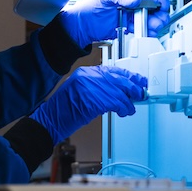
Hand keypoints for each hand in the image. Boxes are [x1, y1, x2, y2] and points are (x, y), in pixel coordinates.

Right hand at [30, 65, 147, 144]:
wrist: (51, 120)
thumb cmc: (63, 110)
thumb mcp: (80, 92)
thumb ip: (98, 88)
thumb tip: (118, 92)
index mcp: (85, 73)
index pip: (113, 70)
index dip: (128, 76)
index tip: (138, 80)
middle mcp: (89, 77)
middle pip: (119, 79)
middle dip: (133, 87)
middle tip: (141, 93)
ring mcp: (91, 87)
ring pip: (120, 91)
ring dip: (129, 102)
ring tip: (130, 108)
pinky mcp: (94, 100)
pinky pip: (116, 103)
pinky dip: (123, 108)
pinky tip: (124, 112)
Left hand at [58, 0, 169, 47]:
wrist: (81, 26)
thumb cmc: (89, 6)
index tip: (162, 6)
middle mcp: (131, 1)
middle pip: (152, 6)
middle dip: (158, 13)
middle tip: (158, 20)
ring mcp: (130, 14)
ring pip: (149, 18)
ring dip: (153, 23)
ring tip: (152, 28)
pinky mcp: (128, 26)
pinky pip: (141, 28)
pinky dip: (146, 31)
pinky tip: (147, 33)